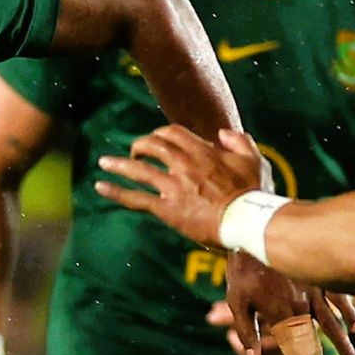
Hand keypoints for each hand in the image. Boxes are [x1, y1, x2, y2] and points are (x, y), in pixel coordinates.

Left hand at [95, 126, 263, 247]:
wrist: (247, 220)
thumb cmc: (253, 193)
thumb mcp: (254, 160)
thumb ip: (240, 141)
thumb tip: (222, 133)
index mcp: (202, 151)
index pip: (172, 133)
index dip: (160, 134)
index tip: (157, 141)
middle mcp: (184, 164)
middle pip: (152, 145)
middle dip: (140, 145)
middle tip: (135, 152)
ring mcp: (173, 186)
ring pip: (138, 169)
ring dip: (119, 164)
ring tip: (105, 163)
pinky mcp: (167, 209)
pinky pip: (135, 198)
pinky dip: (116, 192)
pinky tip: (101, 187)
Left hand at [222, 253, 354, 354]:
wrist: (256, 231)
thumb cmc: (242, 270)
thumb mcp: (237, 303)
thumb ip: (249, 332)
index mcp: (282, 318)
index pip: (296, 354)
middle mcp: (302, 309)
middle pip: (315, 345)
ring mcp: (315, 293)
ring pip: (333, 326)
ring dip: (343, 347)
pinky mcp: (321, 278)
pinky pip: (340, 300)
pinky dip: (349, 314)